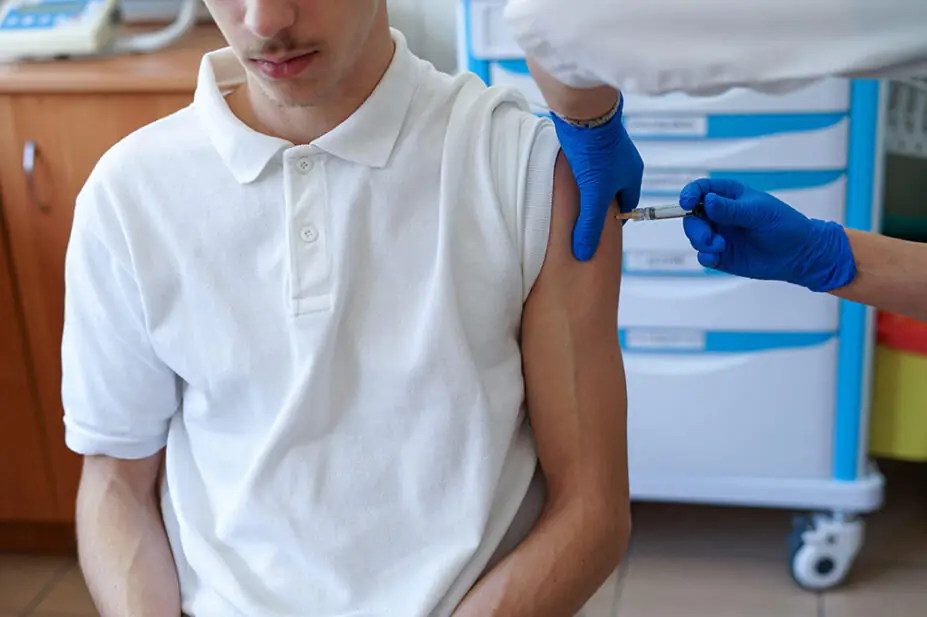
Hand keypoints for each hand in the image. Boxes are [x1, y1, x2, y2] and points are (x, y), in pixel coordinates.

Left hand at [550, 99, 643, 260]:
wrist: (582, 110)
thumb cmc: (595, 151)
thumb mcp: (593, 195)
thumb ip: (589, 225)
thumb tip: (584, 253)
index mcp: (633, 175)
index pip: (627, 206)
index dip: (613, 220)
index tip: (598, 232)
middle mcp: (624, 162)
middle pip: (612, 192)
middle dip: (599, 206)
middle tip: (583, 220)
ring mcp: (607, 150)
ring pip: (598, 178)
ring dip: (587, 189)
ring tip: (571, 203)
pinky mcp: (590, 141)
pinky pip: (586, 164)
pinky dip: (578, 174)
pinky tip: (564, 181)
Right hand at [678, 178, 856, 291]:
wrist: (799, 254)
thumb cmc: (783, 225)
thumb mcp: (758, 212)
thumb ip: (730, 209)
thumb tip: (707, 201)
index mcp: (728, 195)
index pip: (700, 190)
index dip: (689, 194)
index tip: (687, 203)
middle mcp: (719, 214)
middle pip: (692, 216)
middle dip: (695, 227)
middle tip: (709, 237)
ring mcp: (719, 235)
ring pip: (695, 236)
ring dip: (701, 242)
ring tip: (720, 247)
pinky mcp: (721, 255)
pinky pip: (703, 256)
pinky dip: (705, 257)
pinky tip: (715, 258)